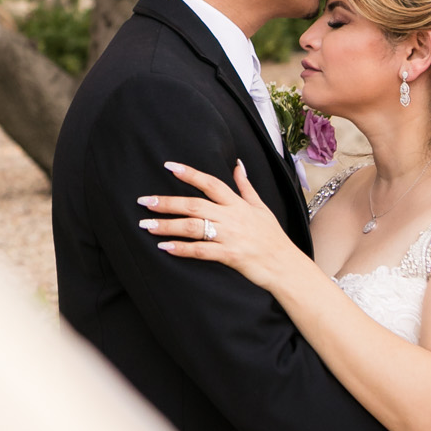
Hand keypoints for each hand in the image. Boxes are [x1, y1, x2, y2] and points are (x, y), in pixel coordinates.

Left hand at [138, 160, 301, 291]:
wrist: (286, 265)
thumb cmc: (272, 237)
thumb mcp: (261, 208)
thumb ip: (245, 187)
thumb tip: (237, 164)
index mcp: (237, 204)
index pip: (210, 183)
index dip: (190, 173)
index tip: (169, 166)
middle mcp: (232, 217)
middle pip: (194, 205)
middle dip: (167, 202)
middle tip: (144, 201)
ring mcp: (230, 236)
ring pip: (193, 227)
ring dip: (168, 226)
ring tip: (147, 225)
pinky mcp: (230, 255)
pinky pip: (201, 251)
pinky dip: (182, 249)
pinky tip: (165, 247)